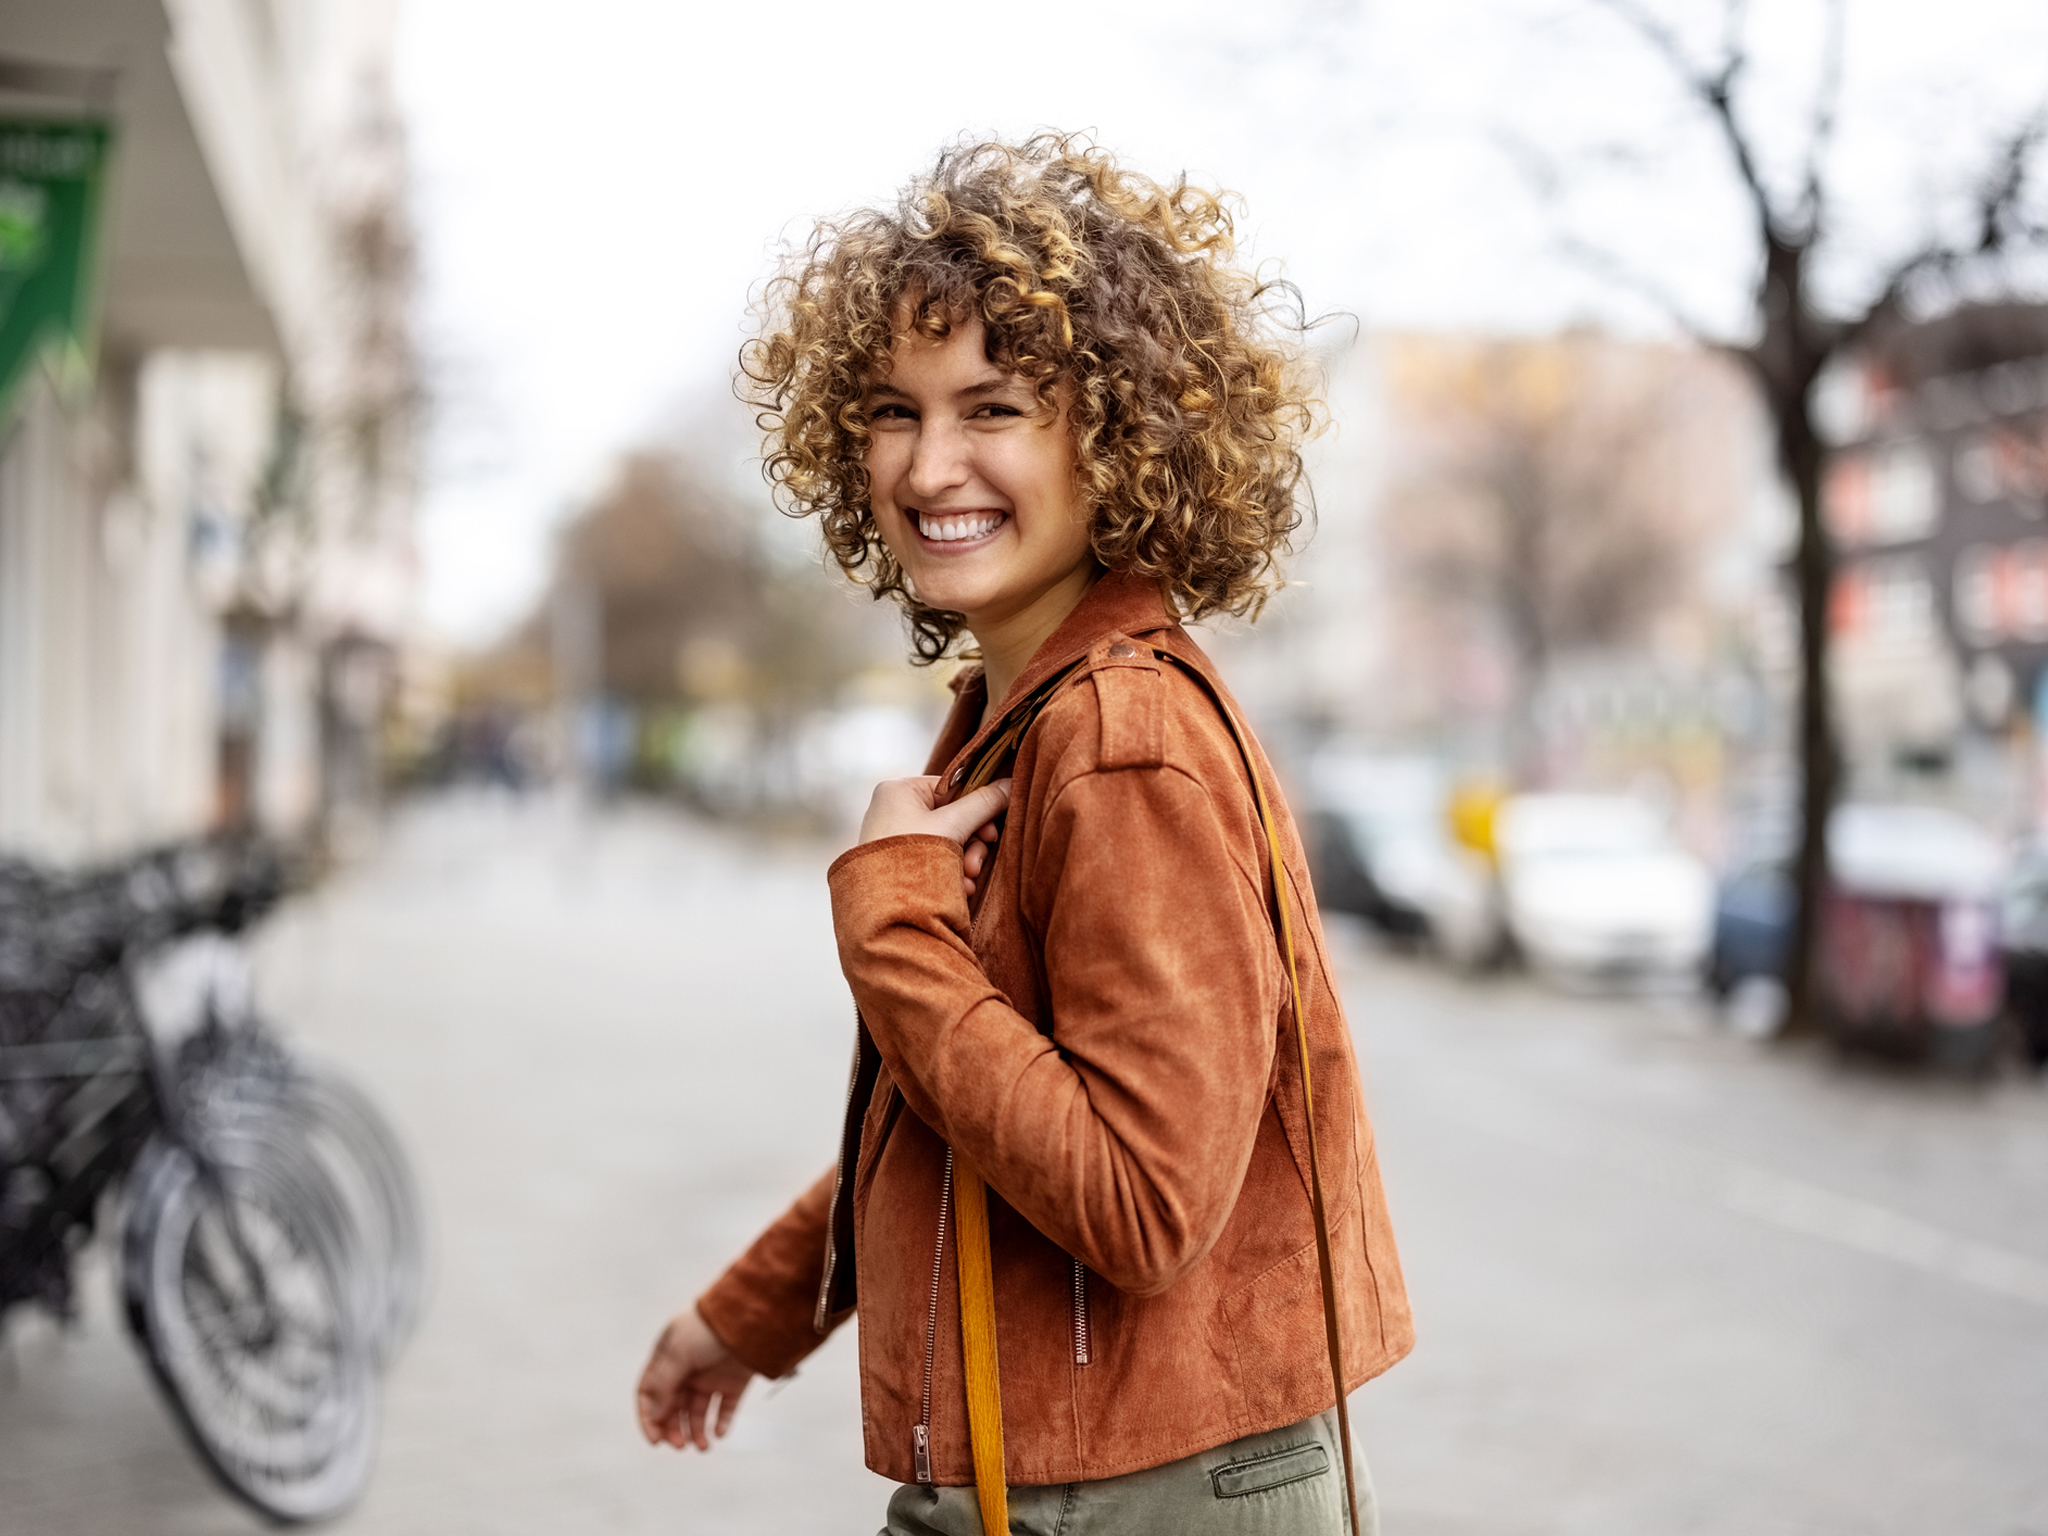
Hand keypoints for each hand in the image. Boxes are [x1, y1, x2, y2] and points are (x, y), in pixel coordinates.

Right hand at [636, 1306, 755, 1451]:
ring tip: (703, 1446)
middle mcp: (687, 1369)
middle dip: (674, 1429)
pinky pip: (724, 1409)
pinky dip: (721, 1423)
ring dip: (696, 1431)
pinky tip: (719, 1433)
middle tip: (680, 1445)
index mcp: (667, 1359)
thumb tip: (654, 1415)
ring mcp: (711, 1376)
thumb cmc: (709, 1328)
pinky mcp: (734, 1382)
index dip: (649, 1418)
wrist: (751, 1316)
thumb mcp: (677, 1353)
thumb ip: (662, 1385)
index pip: (650, 1394)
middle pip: (673, 1408)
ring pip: (697, 1412)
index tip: (656, 1440)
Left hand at [859, 778, 1010, 898]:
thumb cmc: (911, 859)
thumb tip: (1012, 783)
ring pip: (946, 841)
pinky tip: (958, 888)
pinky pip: (932, 859)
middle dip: (971, 845)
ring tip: (967, 881)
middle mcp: (893, 810)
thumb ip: (984, 803)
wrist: (884, 910)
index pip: (952, 789)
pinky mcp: (897, 863)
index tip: (991, 834)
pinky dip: (950, 872)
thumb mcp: (953, 825)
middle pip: (951, 817)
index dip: (977, 810)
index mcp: (899, 790)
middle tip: (975, 865)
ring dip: (964, 862)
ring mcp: (894, 838)